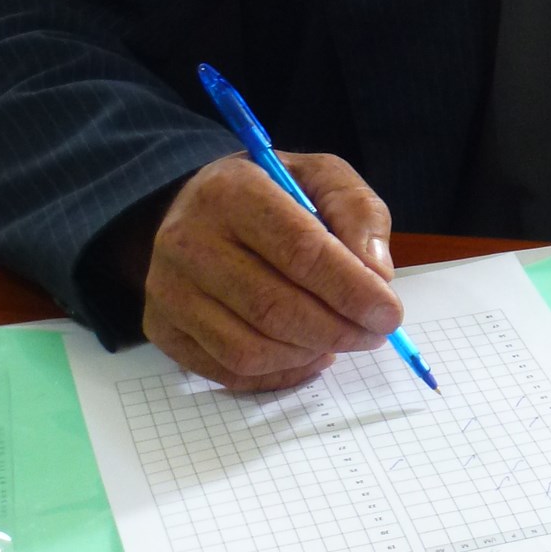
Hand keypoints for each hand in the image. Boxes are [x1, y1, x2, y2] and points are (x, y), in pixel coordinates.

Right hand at [140, 151, 401, 388]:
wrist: (198, 205)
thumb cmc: (272, 193)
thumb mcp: (322, 178)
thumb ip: (358, 213)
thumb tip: (377, 275)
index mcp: (231, 190)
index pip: (299, 250)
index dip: (351, 289)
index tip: (389, 313)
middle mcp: (187, 240)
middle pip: (274, 307)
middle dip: (338, 329)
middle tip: (374, 334)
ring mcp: (167, 289)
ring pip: (251, 349)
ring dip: (310, 354)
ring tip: (340, 338)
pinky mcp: (161, 328)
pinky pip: (229, 372)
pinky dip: (281, 374)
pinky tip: (308, 353)